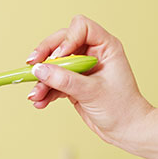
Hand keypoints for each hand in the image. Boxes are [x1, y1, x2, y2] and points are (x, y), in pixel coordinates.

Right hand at [26, 14, 152, 145]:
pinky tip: (40, 102)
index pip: (80, 27)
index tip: (58, 57)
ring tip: (35, 95)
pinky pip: (54, 82)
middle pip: (61, 43)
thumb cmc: (120, 108)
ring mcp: (81, 69)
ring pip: (53, 65)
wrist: (125, 130)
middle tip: (32, 67)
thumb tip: (39, 69)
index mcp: (105, 47)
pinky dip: (45, 91)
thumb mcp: (91, 91)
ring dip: (42, 79)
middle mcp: (92, 54)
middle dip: (45, 56)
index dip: (66, 39)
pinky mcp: (73, 84)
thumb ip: (64, 80)